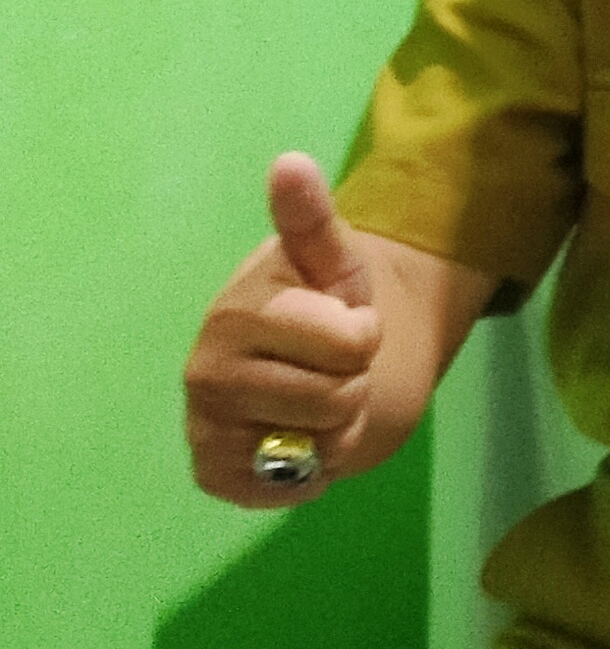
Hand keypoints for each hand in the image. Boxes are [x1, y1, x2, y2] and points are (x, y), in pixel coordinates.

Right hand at [184, 155, 386, 507]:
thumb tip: (290, 162)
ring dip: (334, 426)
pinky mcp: (212, 472)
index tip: (343, 323)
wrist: (304, 361)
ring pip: (318, 443)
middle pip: (338, 396)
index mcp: (238, 310)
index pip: (351, 341)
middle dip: (352, 383)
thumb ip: (312, 217)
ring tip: (312, 399)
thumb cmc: (323, 303)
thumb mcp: (334, 258)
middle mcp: (206, 369)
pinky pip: (282, 486)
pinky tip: (294, 438)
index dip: (365, 336)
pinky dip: (307, 472)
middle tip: (328, 367)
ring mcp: (204, 424)